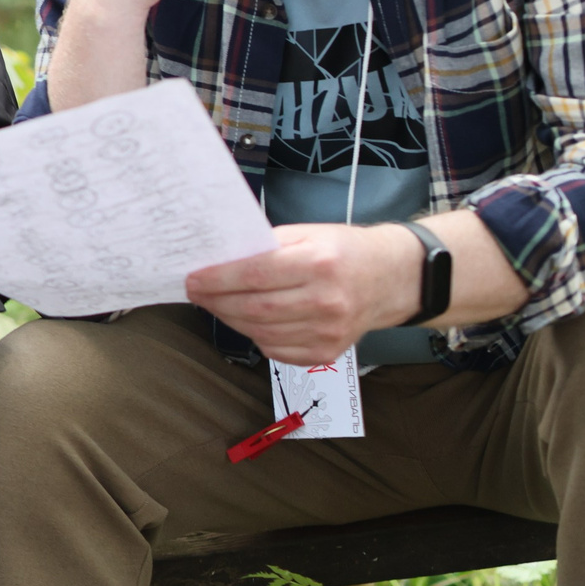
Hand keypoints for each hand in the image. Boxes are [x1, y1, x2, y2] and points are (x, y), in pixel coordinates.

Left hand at [186, 223, 420, 364]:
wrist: (392, 279)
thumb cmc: (344, 251)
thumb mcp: (307, 233)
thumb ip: (266, 246)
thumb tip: (219, 258)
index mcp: (319, 263)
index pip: (254, 274)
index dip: (217, 278)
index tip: (192, 278)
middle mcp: (326, 301)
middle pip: (254, 308)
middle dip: (215, 301)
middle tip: (195, 292)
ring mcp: (328, 332)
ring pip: (260, 332)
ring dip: (229, 319)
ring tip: (215, 304)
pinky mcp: (327, 352)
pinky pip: (276, 350)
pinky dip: (254, 336)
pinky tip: (246, 320)